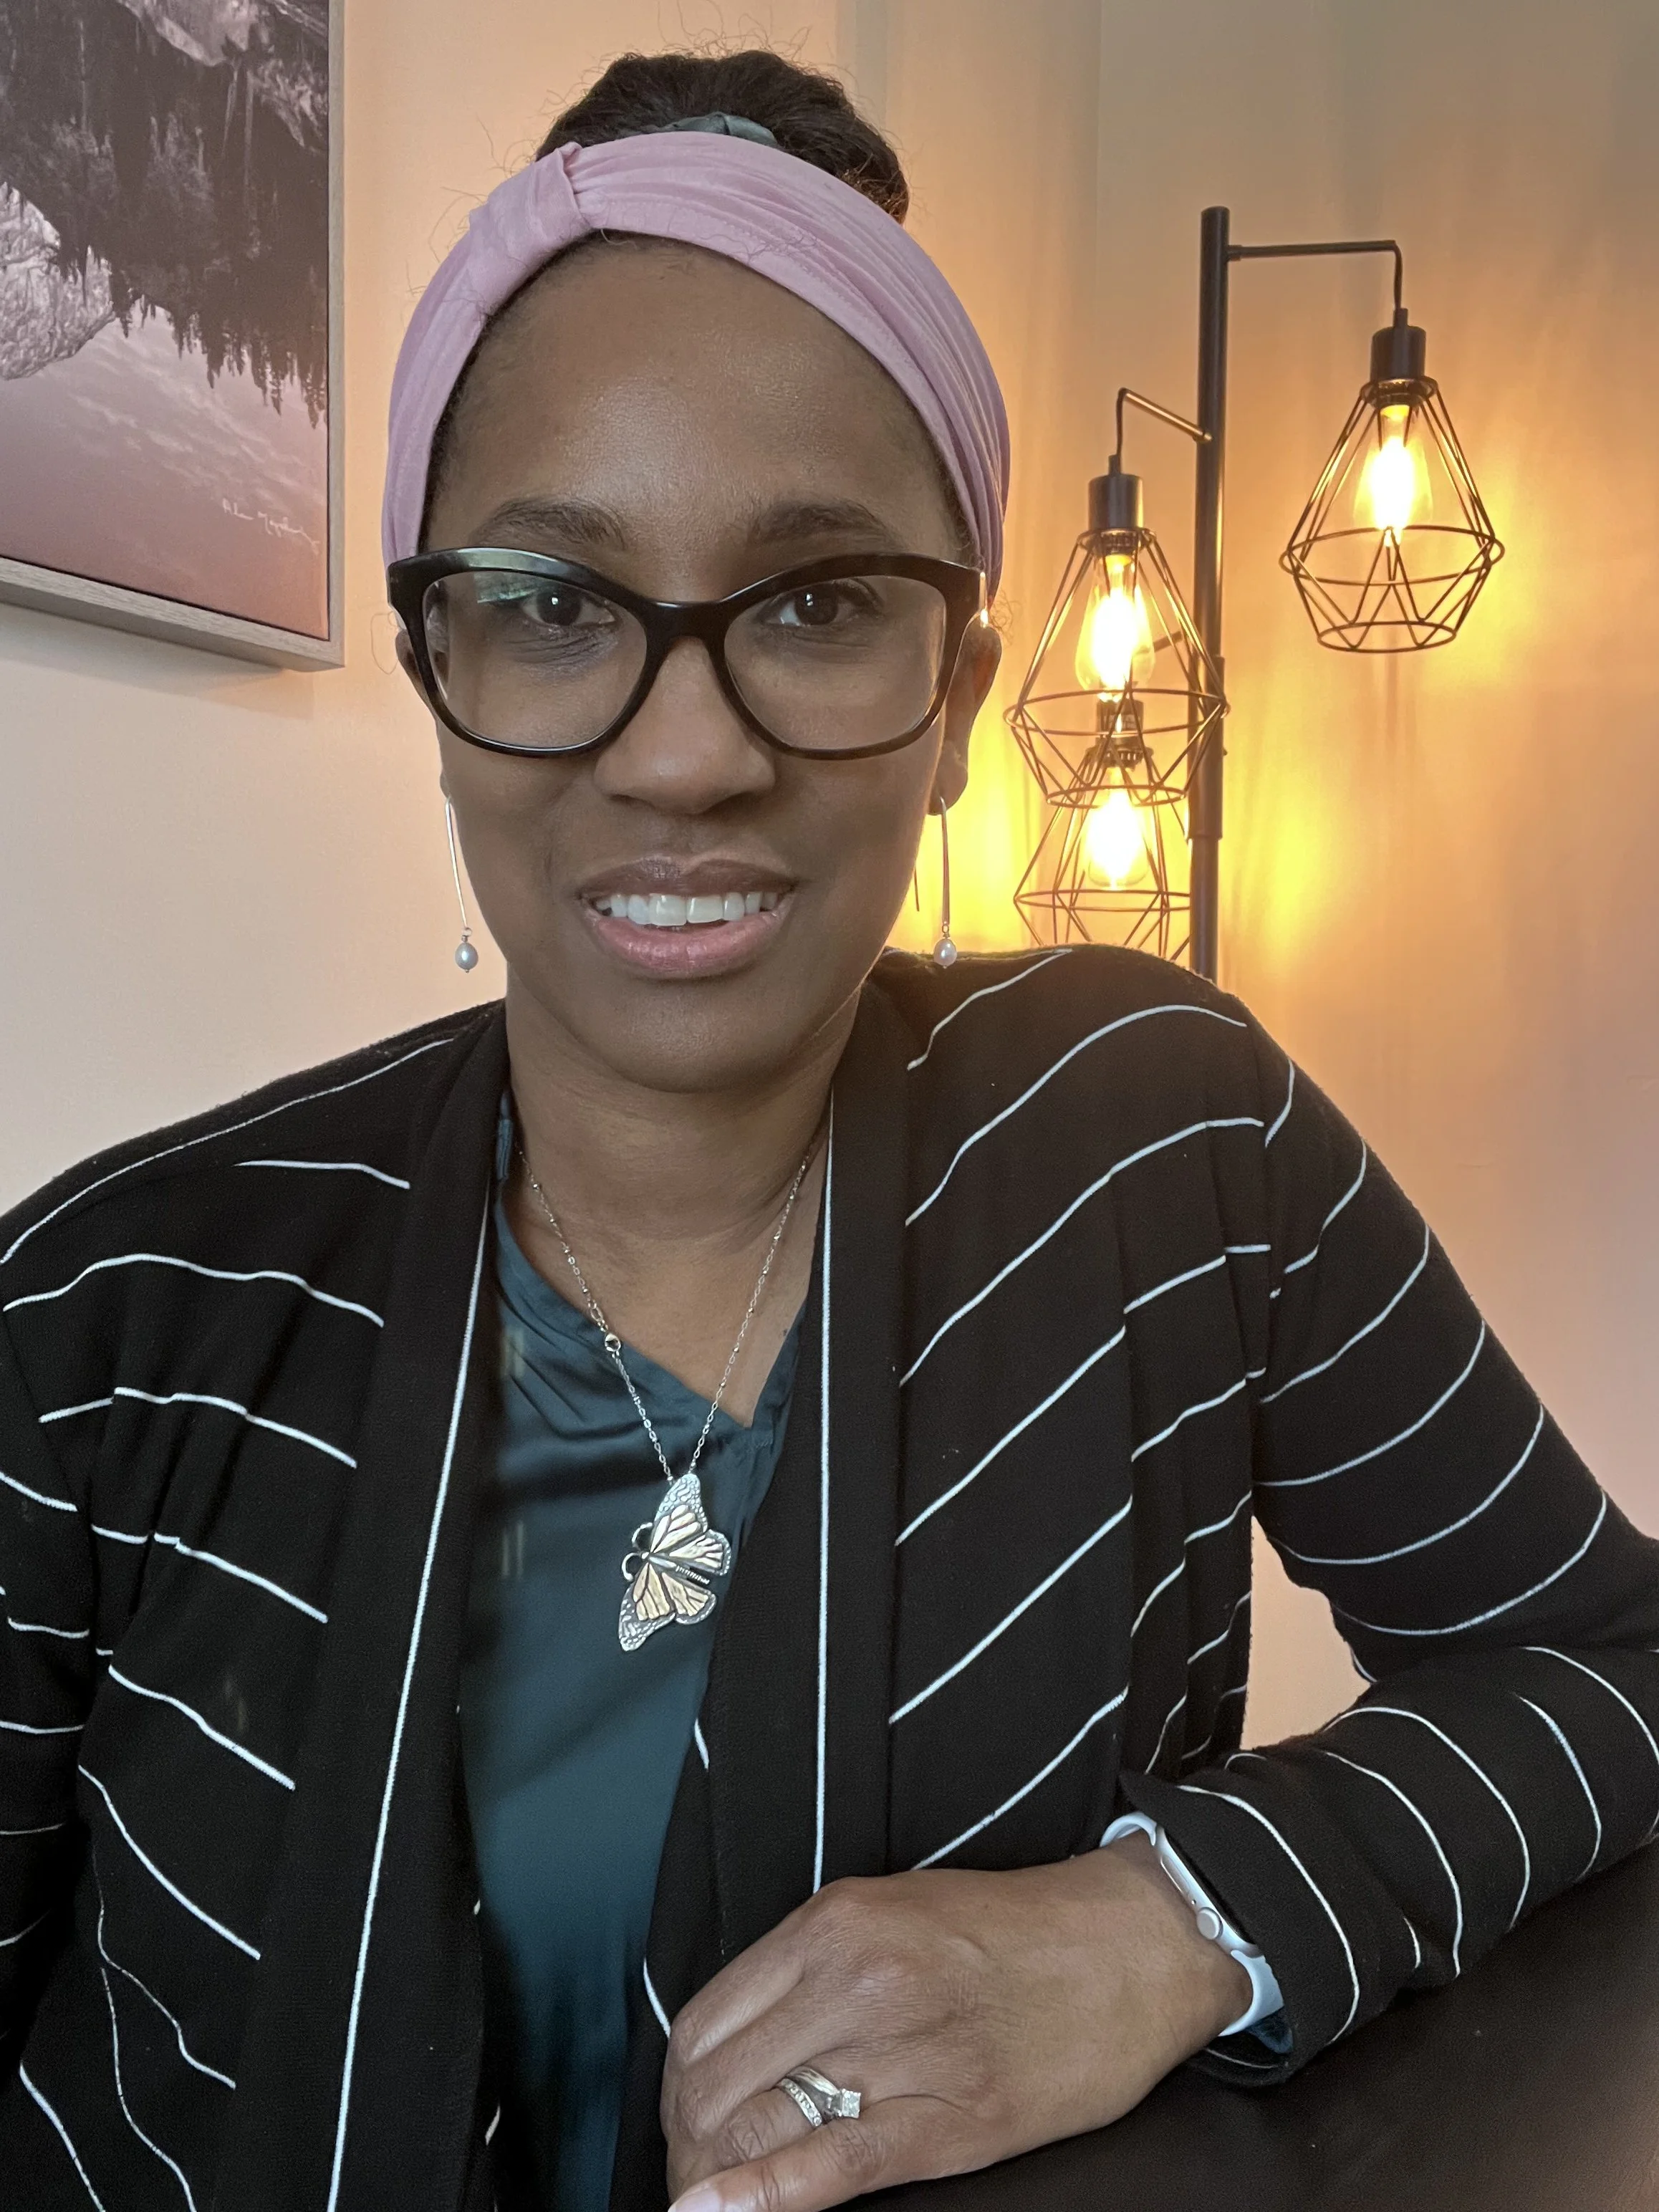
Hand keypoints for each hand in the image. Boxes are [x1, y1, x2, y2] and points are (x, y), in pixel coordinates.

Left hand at [660, 1834, 1251, 2211]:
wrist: (1131, 1944)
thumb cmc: (1014, 1933)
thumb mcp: (893, 1913)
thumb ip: (813, 1969)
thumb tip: (742, 2042)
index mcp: (834, 1922)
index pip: (704, 2020)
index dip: (678, 2087)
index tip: (685, 2119)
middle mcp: (854, 1977)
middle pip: (715, 2082)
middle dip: (688, 2143)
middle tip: (697, 2172)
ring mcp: (900, 2046)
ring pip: (757, 2127)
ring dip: (718, 2175)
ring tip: (717, 2198)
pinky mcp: (949, 2115)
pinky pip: (831, 2164)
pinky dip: (762, 2199)